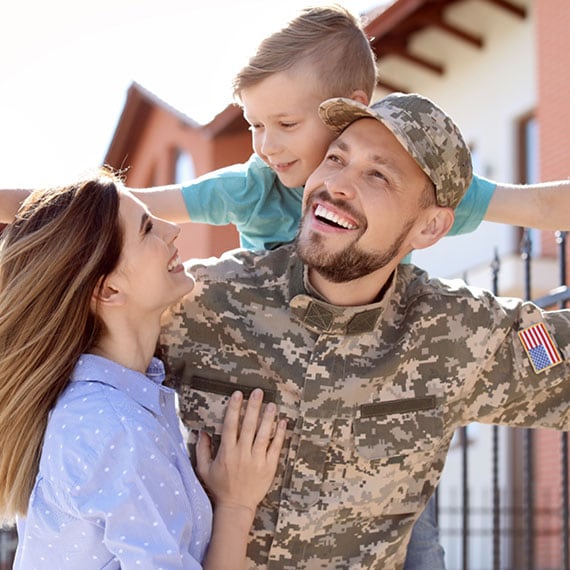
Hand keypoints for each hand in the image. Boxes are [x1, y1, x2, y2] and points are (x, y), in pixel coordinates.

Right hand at [196, 389, 285, 515]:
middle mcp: (242, 454)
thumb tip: (202, 431)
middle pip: (248, 426)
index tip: (238, 394)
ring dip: (268, 418)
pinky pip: (275, 448)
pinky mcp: (269, 467)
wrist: (236, 507)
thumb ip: (202, 450)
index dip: (234, 409)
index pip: (230, 426)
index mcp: (226, 453)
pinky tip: (282, 422)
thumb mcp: (204, 470)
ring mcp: (257, 461)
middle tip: (258, 392)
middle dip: (253, 407)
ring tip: (272, 404)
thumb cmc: (219, 487)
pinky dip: (279, 434)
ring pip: (263, 435)